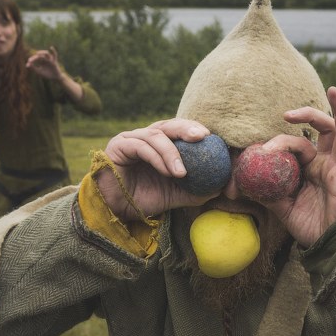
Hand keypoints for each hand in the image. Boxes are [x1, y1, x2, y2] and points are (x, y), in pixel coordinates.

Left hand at [26, 46, 61, 79]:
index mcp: (42, 61)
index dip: (32, 59)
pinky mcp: (54, 61)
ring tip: (37, 53)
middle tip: (30, 60)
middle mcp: (46, 59)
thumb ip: (33, 68)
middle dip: (35, 57)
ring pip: (46, 53)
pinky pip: (55, 55)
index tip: (28, 63)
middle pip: (40, 55)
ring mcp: (50, 60)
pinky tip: (51, 47)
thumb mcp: (39, 72)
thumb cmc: (47, 74)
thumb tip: (27, 65)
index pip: (36, 58)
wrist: (54, 78)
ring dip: (42, 52)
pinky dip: (53, 51)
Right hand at [97, 119, 215, 221]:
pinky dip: (157, 158)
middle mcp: (144, 137)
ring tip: (182, 173)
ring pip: (155, 135)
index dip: (194, 129)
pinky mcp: (118, 146)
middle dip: (186, 128)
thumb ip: (195, 190)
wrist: (114, 211)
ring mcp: (130, 139)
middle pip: (168, 125)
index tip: (212, 138)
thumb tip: (220, 188)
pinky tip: (168, 172)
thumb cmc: (142, 199)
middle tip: (203, 136)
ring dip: (172, 153)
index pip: (178, 129)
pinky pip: (140, 147)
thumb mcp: (174, 195)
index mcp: (158, 143)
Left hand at [260, 86, 335, 246]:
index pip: (295, 144)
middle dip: (307, 114)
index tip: (262, 148)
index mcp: (309, 167)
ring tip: (333, 90)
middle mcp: (325, 162)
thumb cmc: (309, 225)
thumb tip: (235, 184)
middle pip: (321, 128)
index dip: (279, 142)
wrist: (330, 245)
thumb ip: (264, 193)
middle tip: (286, 114)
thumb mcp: (280, 207)